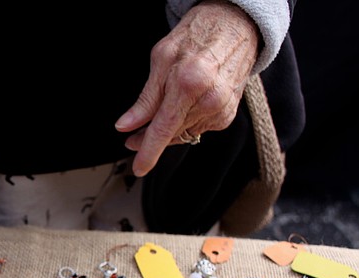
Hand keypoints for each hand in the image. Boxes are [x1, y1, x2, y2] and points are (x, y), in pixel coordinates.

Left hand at [115, 0, 258, 175]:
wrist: (233, 27)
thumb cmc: (197, 36)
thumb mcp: (160, 59)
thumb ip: (145, 99)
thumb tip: (126, 125)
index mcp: (190, 83)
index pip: (164, 128)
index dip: (148, 151)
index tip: (138, 168)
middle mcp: (210, 100)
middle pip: (171, 134)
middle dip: (150, 138)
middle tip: (132, 136)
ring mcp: (221, 110)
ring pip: (182, 134)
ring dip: (167, 130)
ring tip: (161, 111)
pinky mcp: (226, 116)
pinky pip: (196, 129)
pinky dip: (184, 122)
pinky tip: (185, 104)